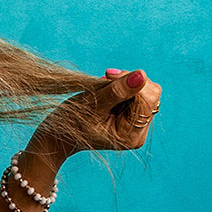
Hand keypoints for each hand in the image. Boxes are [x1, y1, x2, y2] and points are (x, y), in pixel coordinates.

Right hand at [36, 67, 161, 157]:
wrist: (61, 134)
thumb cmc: (72, 123)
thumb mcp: (93, 105)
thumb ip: (118, 90)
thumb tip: (141, 75)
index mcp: (131, 136)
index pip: (147, 99)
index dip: (132, 82)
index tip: (108, 75)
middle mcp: (138, 133)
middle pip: (150, 94)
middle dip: (130, 82)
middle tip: (106, 80)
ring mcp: (136, 126)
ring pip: (145, 90)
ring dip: (125, 83)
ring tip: (104, 90)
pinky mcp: (132, 117)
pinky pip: (138, 92)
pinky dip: (123, 86)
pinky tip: (108, 93)